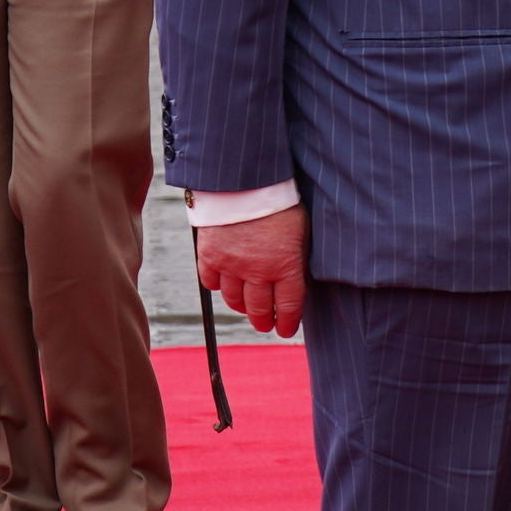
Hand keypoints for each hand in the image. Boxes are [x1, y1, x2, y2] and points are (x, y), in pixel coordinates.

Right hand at [196, 205, 311, 340]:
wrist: (243, 180)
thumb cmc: (280, 203)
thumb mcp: (302, 231)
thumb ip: (296, 257)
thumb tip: (297, 277)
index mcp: (286, 266)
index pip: (289, 306)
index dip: (288, 322)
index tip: (285, 330)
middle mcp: (257, 271)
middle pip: (259, 308)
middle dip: (264, 321)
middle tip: (265, 325)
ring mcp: (231, 265)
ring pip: (234, 300)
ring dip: (241, 307)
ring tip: (246, 308)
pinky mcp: (209, 255)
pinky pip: (211, 282)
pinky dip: (218, 287)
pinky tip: (225, 286)